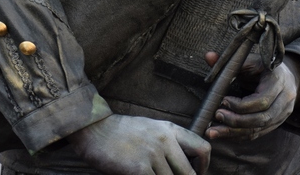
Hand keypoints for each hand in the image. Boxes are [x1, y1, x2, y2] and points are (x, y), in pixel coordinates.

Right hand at [68, 113, 210, 174]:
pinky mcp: (139, 168)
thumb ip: (168, 142)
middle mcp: (165, 140)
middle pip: (189, 174)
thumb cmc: (122, 133)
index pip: (202, 148)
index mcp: (170, 129)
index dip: (204, 168)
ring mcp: (152, 154)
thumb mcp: (151, 129)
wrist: (95, 130)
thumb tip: (182, 165)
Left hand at [203, 52, 296, 140]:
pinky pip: (258, 133)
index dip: (241, 105)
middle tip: (217, 116)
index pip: (262, 100)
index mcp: (278, 81)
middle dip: (237, 121)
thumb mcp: (249, 59)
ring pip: (259, 129)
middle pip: (262, 118)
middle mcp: (284, 100)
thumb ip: (230, 61)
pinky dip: (240, 135)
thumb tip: (208, 56)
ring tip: (214, 131)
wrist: (286, 75)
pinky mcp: (277, 123)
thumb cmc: (264, 66)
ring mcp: (283, 114)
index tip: (223, 101)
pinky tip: (225, 133)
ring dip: (235, 132)